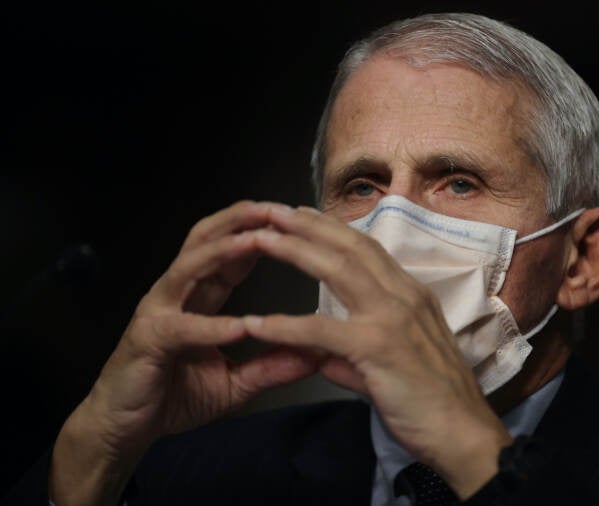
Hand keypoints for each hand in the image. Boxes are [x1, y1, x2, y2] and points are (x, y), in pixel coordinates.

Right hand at [50, 201, 318, 504]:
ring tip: (257, 241)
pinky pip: (181, 328)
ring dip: (224, 251)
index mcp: (198, 296)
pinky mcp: (147, 340)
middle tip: (276, 209)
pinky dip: (211, 326)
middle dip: (240, 221)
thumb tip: (315, 356)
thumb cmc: (175, 396)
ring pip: (189, 267)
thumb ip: (271, 366)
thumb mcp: (235, 382)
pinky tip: (239, 326)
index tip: (293, 220)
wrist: (125, 428)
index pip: (230, 253)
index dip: (258, 231)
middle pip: (205, 241)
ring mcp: (158, 311)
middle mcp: (177, 294)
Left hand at [242, 206, 512, 498]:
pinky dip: (285, 325)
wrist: (464, 434)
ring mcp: (393, 318)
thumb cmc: (434, 402)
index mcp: (411, 295)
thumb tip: (322, 357)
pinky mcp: (378, 348)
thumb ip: (352, 356)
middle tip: (271, 210)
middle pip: (350, 247)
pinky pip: (322, 331)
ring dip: (295, 250)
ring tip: (260, 239)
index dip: (332, 229)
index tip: (301, 216)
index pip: (367, 249)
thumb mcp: (393, 365)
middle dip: (308, 224)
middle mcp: (404, 296)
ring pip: (338, 270)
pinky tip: (254, 324)